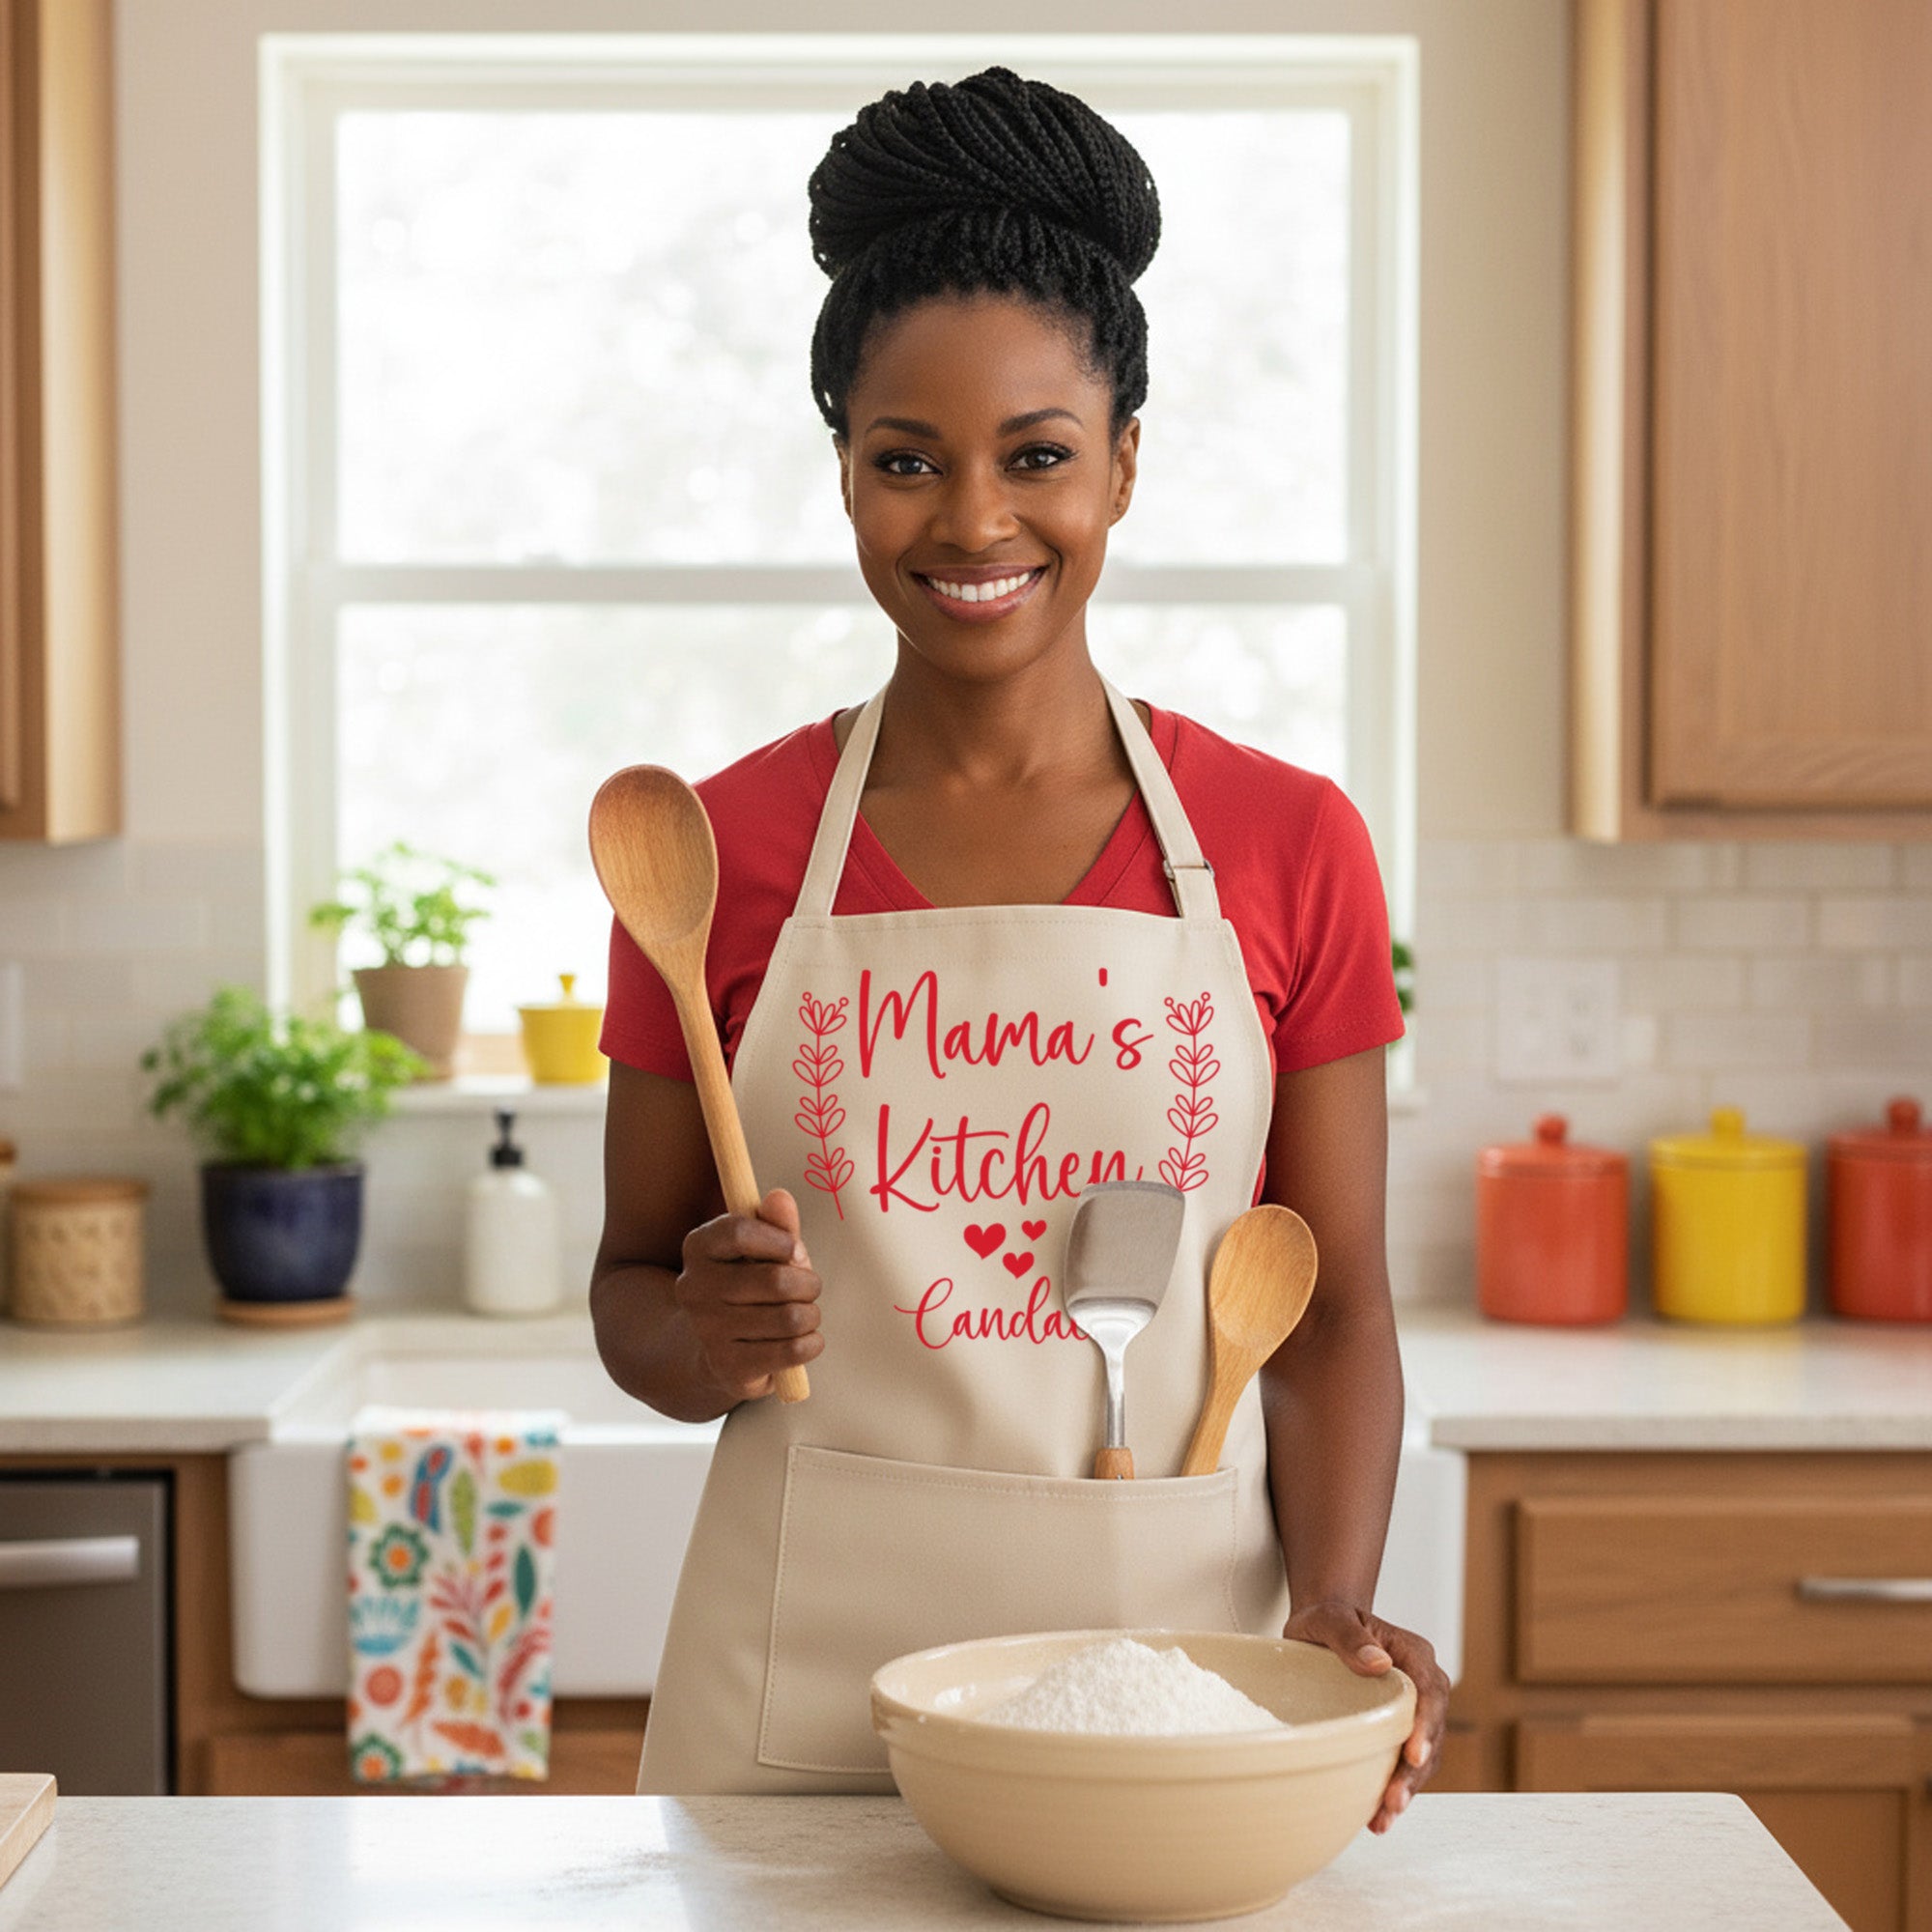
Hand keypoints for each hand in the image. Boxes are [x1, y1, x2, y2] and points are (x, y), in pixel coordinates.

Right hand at [675, 1187, 823, 1402]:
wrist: (715, 1349)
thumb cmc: (748, 1288)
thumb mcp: (762, 1250)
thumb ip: (775, 1224)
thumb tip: (779, 1197)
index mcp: (698, 1247)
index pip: (740, 1231)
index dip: (780, 1240)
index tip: (795, 1250)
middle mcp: (693, 1287)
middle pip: (776, 1280)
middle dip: (808, 1284)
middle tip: (809, 1288)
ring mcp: (707, 1329)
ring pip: (789, 1318)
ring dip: (811, 1316)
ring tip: (804, 1315)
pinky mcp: (727, 1366)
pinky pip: (791, 1350)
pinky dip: (810, 1344)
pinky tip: (805, 1340)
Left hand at [1281, 1600, 1448, 1832]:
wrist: (1324, 1630)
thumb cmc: (1327, 1620)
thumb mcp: (1328, 1619)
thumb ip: (1350, 1636)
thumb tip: (1379, 1663)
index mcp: (1413, 1653)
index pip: (1429, 1690)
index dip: (1425, 1724)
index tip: (1413, 1754)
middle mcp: (1423, 1684)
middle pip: (1431, 1730)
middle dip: (1415, 1769)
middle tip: (1394, 1800)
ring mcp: (1415, 1711)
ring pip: (1424, 1755)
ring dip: (1408, 1787)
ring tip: (1384, 1817)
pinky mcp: (1401, 1732)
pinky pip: (1406, 1763)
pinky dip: (1396, 1788)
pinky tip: (1378, 1816)